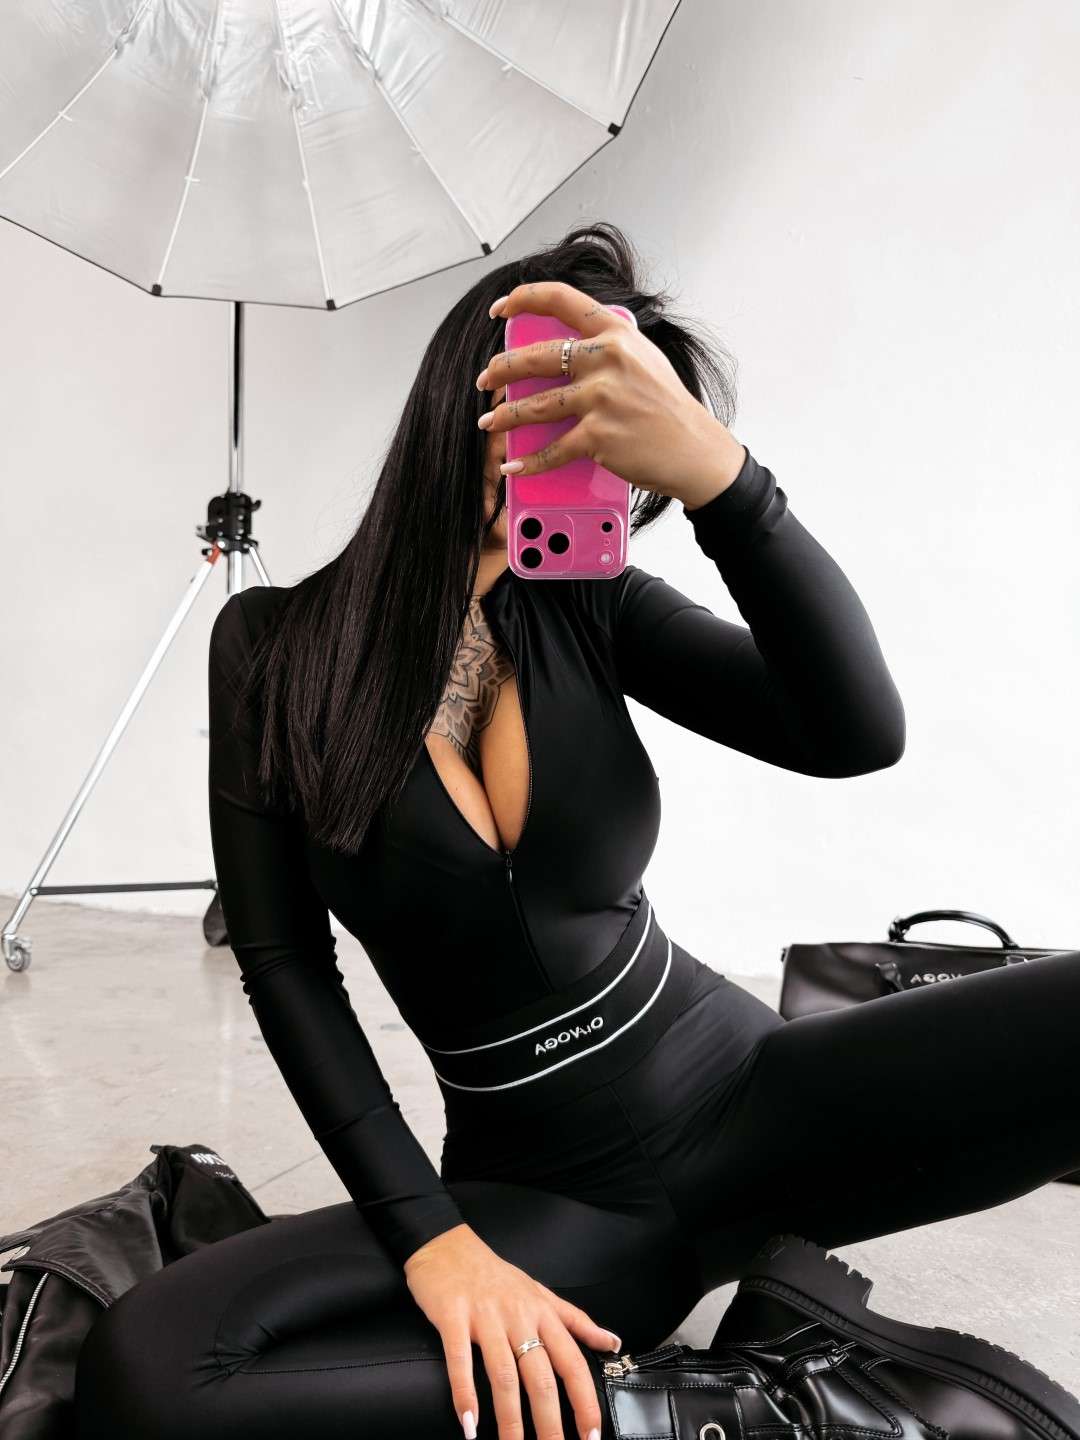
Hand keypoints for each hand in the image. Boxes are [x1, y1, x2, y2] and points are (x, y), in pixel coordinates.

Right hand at [404, 1222, 619, 1439]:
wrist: (447, 1245)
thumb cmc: (495, 1274)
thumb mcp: (540, 1292)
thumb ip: (575, 1321)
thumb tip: (613, 1342)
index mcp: (542, 1312)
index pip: (571, 1362)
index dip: (584, 1400)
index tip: (591, 1435)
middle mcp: (518, 1315)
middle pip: (540, 1376)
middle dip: (549, 1422)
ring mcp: (485, 1316)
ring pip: (503, 1374)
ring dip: (509, 1419)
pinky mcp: (453, 1315)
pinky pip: (460, 1359)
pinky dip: (465, 1393)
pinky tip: (469, 1424)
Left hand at [475, 281, 746, 509]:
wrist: (695, 449)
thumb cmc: (669, 407)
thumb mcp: (643, 360)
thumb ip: (605, 349)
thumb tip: (559, 353)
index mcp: (616, 333)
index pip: (561, 299)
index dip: (523, 298)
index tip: (500, 309)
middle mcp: (606, 359)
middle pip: (535, 357)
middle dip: (501, 370)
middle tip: (485, 380)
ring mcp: (601, 398)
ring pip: (535, 405)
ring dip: (505, 417)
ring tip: (490, 422)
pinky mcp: (598, 435)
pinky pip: (552, 449)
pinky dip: (529, 461)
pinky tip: (513, 466)